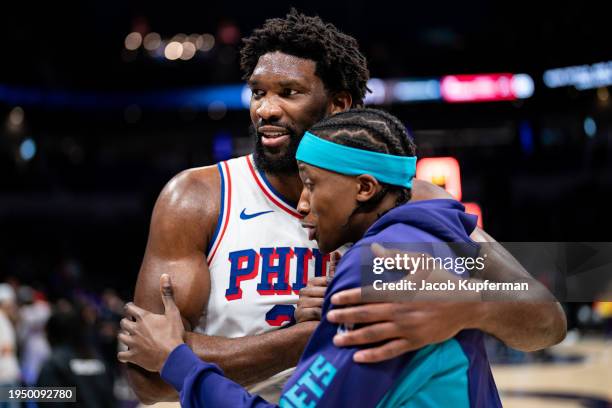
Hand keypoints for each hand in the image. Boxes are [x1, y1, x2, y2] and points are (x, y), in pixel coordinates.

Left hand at [117, 274, 184, 371]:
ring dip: (124, 336)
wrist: (173, 356)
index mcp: (143, 317)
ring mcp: (132, 343)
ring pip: (121, 337)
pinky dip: (123, 355)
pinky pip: (121, 355)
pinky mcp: (133, 357)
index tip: (132, 308)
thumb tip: (164, 275)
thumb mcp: (173, 312)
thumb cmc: (174, 334)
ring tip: (131, 337)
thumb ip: (167, 294)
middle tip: (133, 323)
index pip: (129, 307)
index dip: (130, 307)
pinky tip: (127, 354)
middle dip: (127, 322)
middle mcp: (135, 329)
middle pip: (123, 322)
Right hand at [295, 251, 339, 322]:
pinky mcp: (299, 313)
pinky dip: (324, 317)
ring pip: (322, 301)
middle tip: (345, 306)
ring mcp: (301, 301)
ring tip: (338, 315)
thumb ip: (334, 275)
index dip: (339, 288)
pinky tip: (327, 320)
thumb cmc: (324, 314)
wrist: (308, 336)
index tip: (346, 293)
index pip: (329, 280)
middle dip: (337, 300)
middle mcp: (305, 290)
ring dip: (331, 309)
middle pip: (326, 291)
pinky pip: (317, 311)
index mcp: (312, 283)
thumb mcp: (331, 293)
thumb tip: (337, 252)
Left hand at [326, 244, 478, 362]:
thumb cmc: (442, 280)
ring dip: (353, 337)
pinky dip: (373, 355)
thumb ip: (395, 257)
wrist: (468, 304)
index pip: (368, 294)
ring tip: (337, 340)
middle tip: (328, 319)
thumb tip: (374, 247)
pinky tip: (358, 357)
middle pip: (366, 314)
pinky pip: (389, 351)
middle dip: (345, 317)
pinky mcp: (414, 342)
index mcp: (399, 290)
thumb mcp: (421, 262)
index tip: (333, 299)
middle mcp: (400, 310)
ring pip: (374, 335)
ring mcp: (407, 328)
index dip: (349, 297)